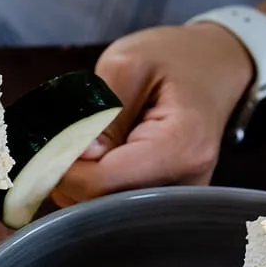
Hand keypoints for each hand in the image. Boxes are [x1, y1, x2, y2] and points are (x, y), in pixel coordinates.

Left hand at [52, 23, 253, 204]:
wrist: (217, 64)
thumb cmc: (173, 58)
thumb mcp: (127, 65)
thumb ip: (99, 112)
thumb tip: (75, 156)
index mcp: (180, 146)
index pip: (101, 183)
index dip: (63, 168)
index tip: (48, 143)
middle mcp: (185, 182)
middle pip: (102, 203)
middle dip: (69, 177)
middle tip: (60, 141)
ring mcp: (178, 196)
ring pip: (105, 209)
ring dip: (79, 181)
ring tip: (83, 142)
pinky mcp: (166, 199)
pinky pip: (117, 204)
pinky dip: (95, 184)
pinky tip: (96, 157)